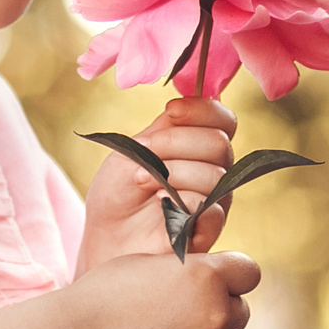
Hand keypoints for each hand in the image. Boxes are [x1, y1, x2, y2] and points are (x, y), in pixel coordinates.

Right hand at [62, 251, 258, 328]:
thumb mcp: (148, 263)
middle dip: (218, 313)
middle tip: (181, 318)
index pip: (249, 273)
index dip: (232, 277)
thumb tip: (210, 272)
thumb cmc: (103, 295)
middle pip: (241, 312)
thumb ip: (187, 267)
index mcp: (206, 273)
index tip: (214, 285)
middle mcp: (214, 311)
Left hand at [81, 96, 235, 266]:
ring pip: (214, 175)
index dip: (202, 110)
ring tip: (142, 184)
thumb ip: (170, 125)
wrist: (104, 236)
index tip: (170, 111)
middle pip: (219, 143)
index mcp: (199, 146)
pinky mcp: (209, 232)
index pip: (223, 119)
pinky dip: (179, 203)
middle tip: (142, 159)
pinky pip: (211, 209)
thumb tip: (201, 91)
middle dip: (174, 144)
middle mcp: (215, 171)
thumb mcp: (137, 148)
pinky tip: (159, 208)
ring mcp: (216, 202)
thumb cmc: (117, 192)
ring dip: (171, 175)